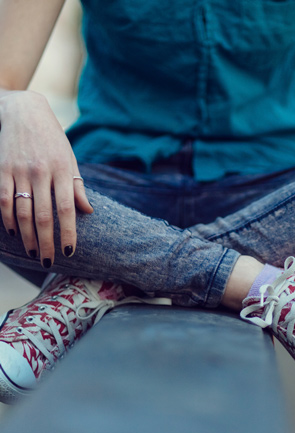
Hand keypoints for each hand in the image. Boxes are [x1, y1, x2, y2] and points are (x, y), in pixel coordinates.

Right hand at [0, 90, 92, 266]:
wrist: (23, 111)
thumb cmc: (53, 140)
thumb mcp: (70, 160)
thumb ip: (77, 187)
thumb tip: (88, 212)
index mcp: (61, 172)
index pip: (67, 210)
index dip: (68, 232)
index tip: (69, 251)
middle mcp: (40, 173)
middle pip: (42, 216)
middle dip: (46, 242)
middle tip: (50, 262)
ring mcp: (19, 172)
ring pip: (21, 212)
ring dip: (27, 237)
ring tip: (34, 253)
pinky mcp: (2, 170)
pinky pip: (3, 200)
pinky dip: (8, 218)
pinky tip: (14, 232)